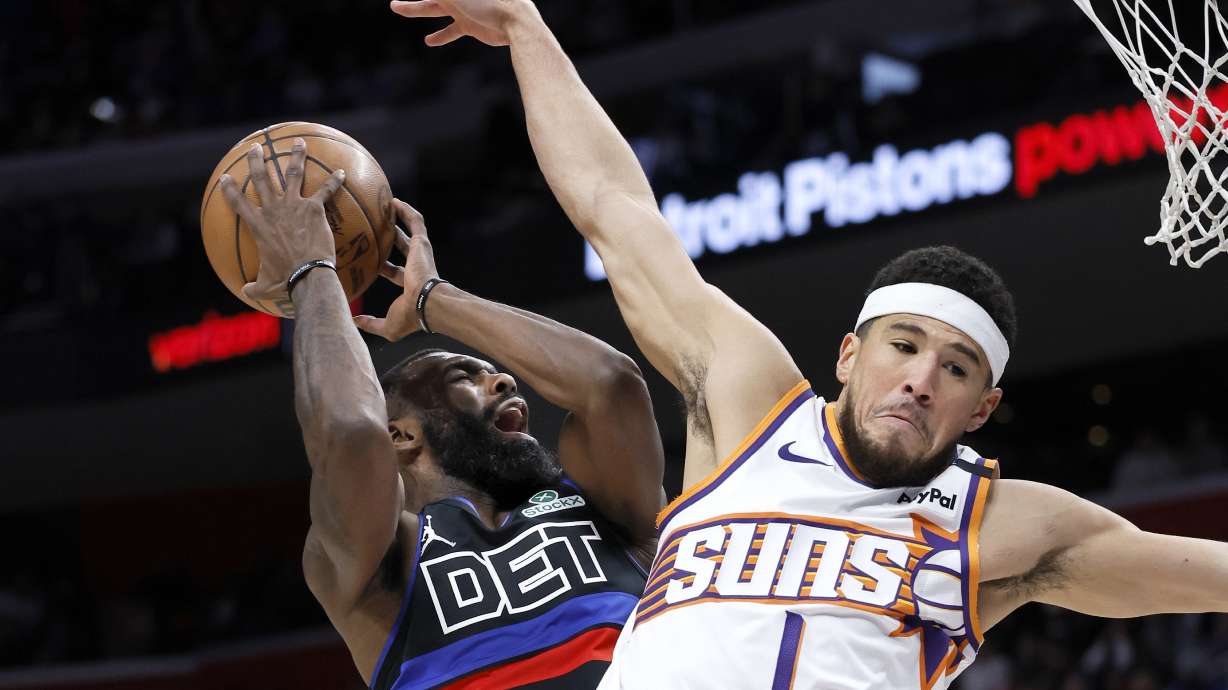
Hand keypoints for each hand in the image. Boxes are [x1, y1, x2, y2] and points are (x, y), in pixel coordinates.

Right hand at [219, 139, 345, 301]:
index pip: (237, 202)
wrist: (307, 274)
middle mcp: (273, 210)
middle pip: (262, 178)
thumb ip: (253, 288)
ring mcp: (293, 206)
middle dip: (257, 160)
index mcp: (258, 225)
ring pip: (292, 174)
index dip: (229, 189)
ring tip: (299, 142)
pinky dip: (334, 181)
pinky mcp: (314, 208)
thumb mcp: (265, 286)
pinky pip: (325, 190)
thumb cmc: (285, 280)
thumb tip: (246, 293)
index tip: (225, 177)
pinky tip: (342, 171)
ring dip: (296, 156)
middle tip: (255, 147)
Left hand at [353, 199, 442, 341]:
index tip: (366, 258)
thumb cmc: (411, 316)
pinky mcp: (422, 243)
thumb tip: (354, 321)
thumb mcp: (387, 325)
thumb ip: (371, 323)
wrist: (427, 304)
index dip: (381, 265)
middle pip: (401, 248)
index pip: (393, 271)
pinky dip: (406, 212)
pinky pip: (415, 221)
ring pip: (410, 231)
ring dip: (399, 220)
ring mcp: (420, 253)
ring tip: (384, 207)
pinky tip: (394, 202)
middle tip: (373, 229)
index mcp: (409, 284)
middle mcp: (416, 266)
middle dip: (390, 239)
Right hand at [389, 0, 535, 47]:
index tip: (398, 2)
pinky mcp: (471, 24)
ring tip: (397, 7)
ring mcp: (463, 7)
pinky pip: (452, 30)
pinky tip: (429, 40)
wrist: (515, 22)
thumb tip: (436, 1)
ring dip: (416, 9)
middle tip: (391, 1)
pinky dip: (441, 35)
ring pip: (434, 8)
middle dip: (411, 0)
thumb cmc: (488, 1)